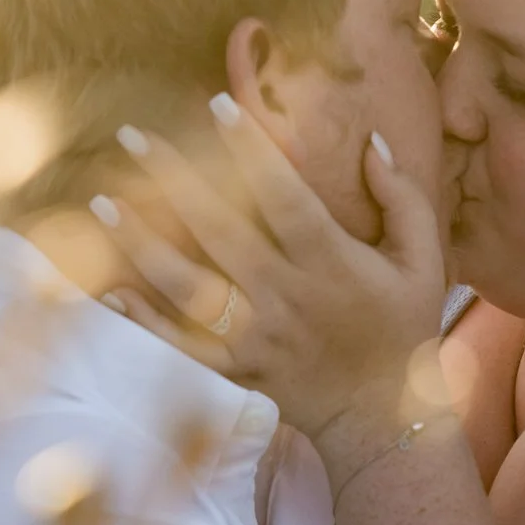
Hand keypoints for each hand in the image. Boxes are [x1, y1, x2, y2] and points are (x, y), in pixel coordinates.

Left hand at [97, 99, 448, 471]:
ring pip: (188, 286)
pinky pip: (182, 346)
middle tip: (130, 135)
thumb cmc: (404, 327)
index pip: (284, 196)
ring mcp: (256, 337)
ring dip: (141, 243)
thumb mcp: (423, 260)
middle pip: (220, 231)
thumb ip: (402, 199)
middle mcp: (287, 297)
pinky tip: (108, 290)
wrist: (384, 418)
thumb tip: (373, 143)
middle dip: (173, 179)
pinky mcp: (237, 370)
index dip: (251, 150)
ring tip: (102, 202)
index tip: (217, 106)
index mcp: (332, 263)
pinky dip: (144, 321)